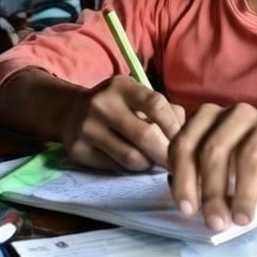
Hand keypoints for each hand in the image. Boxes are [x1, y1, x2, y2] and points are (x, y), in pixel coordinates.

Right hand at [61, 75, 184, 171]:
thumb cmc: (116, 106)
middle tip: (175, 163)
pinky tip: (131, 162)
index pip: (156, 105)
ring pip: (131, 157)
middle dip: (165, 153)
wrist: (70, 112)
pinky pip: (114, 167)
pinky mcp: (78, 150)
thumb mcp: (137, 97)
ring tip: (152, 160)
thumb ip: (165, 110)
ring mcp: (87, 128)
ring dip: (148, 164)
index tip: (184, 142)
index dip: (174, 127)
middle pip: (145, 135)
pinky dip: (129, 169)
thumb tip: (186, 135)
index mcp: (121, 87)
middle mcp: (101, 104)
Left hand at [168, 103, 256, 230]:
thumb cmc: (246, 165)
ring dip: (243, 194)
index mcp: (209, 117)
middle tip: (215, 222)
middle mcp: (237, 114)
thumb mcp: (218, 169)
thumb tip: (187, 203)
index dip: (184, 179)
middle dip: (212, 191)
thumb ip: (198, 179)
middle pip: (215, 151)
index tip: (187, 210)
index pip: (186, 145)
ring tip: (242, 220)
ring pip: (249, 157)